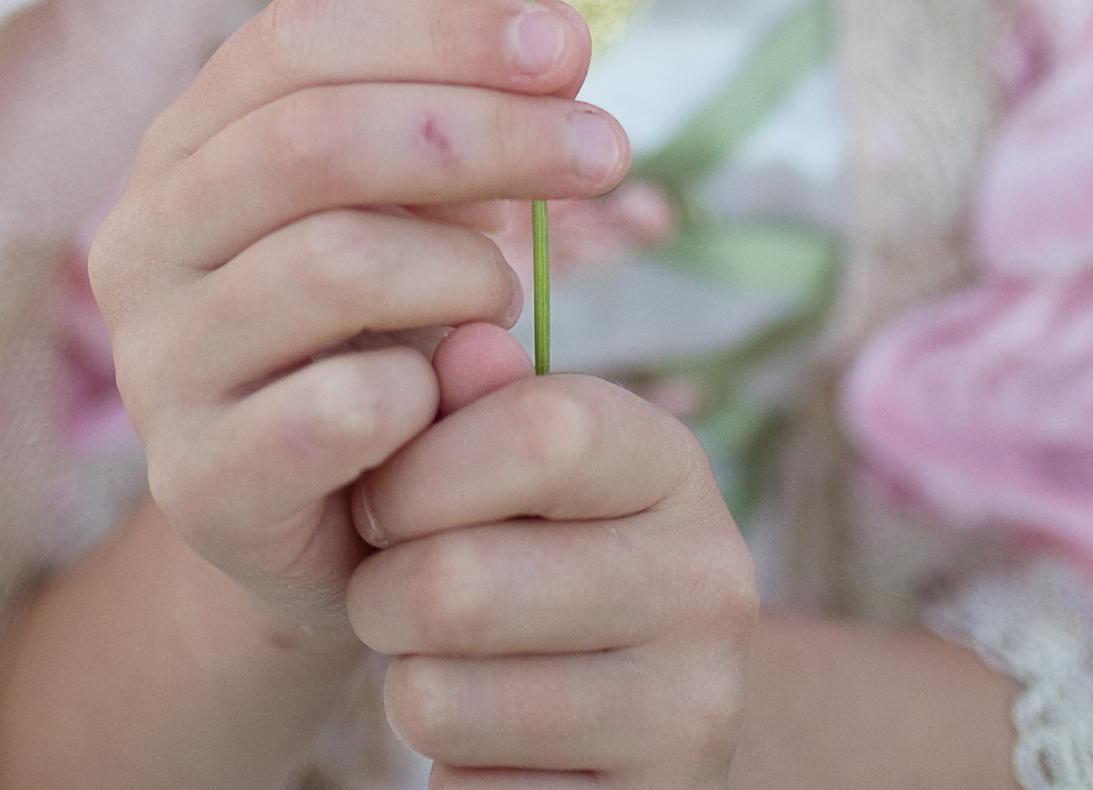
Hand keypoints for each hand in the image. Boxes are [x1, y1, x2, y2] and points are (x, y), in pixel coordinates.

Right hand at [87, 0, 627, 636]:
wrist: (331, 531)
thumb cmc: (377, 331)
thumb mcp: (407, 206)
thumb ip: (462, 117)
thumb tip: (558, 43)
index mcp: (184, 143)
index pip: (295, 38)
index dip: (437, 28)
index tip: (569, 44)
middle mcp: (144, 240)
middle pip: (311, 138)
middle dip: (482, 130)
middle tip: (605, 150)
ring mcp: (160, 363)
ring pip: (331, 262)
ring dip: (460, 269)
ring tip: (507, 296)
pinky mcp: (199, 482)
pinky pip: (339, 410)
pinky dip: (425, 392)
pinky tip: (448, 394)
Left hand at [347, 323, 760, 785]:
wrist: (616, 722)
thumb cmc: (530, 554)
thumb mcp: (508, 467)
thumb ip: (474, 402)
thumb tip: (463, 345)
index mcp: (673, 466)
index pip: (540, 431)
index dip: (420, 467)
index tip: (383, 498)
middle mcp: (711, 582)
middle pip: (460, 582)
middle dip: (380, 593)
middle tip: (391, 593)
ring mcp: (692, 710)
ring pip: (441, 698)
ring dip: (406, 684)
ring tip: (445, 664)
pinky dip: (450, 769)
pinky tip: (494, 742)